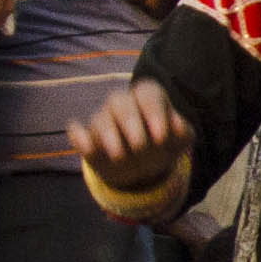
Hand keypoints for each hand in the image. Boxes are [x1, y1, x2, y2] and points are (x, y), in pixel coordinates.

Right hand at [68, 79, 192, 203]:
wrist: (145, 168)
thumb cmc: (165, 145)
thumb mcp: (181, 140)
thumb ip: (183, 131)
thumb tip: (177, 127)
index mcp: (147, 98)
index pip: (147, 94)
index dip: (154, 113)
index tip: (162, 137)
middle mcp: (123, 104)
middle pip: (119, 102)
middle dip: (130, 123)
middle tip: (140, 146)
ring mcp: (103, 120)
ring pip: (100, 118)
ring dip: (108, 135)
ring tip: (120, 156)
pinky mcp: (87, 138)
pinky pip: (77, 132)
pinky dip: (79, 138)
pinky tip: (88, 148)